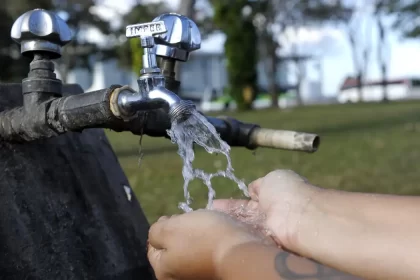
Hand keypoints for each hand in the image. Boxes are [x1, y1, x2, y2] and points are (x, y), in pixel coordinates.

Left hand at [147, 209, 269, 279]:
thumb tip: (156, 234)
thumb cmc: (202, 237)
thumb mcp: (170, 228)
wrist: (241, 251)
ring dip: (195, 236)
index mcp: (163, 271)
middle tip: (190, 220)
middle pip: (172, 249)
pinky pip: (206, 254)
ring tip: (206, 225)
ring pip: (190, 250)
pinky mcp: (214, 272)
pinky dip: (208, 243)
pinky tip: (216, 234)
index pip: (153, 246)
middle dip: (179, 232)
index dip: (162, 227)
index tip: (175, 216)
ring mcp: (198, 276)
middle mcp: (179, 278)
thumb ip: (156, 231)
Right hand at [213, 169, 321, 249]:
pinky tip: (217, 230)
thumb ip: (259, 185)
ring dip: (228, 222)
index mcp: (272, 195)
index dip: (234, 202)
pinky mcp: (263, 241)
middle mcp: (268, 213)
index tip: (216, 203)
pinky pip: (246, 236)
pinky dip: (233, 233)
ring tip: (209, 220)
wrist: (298, 216)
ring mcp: (265, 228)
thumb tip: (252, 189)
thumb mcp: (271, 179)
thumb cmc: (286, 192)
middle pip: (243, 214)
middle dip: (227, 213)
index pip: (249, 199)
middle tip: (209, 212)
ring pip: (243, 225)